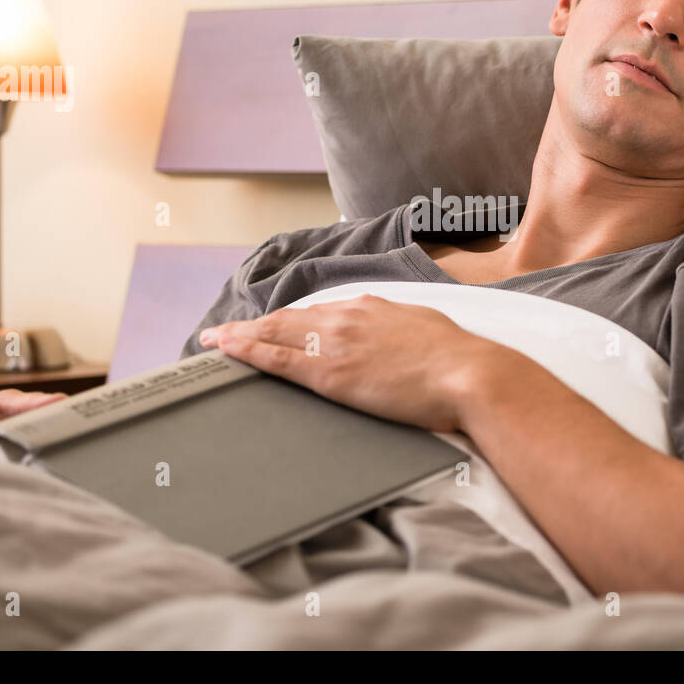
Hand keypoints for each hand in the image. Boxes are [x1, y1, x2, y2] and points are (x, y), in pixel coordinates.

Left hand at [198, 294, 498, 432]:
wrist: (470, 375)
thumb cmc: (460, 361)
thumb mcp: (427, 332)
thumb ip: (402, 331)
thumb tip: (397, 339)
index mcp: (372, 308)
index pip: (318, 312)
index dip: (290, 319)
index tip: (272, 325)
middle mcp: (347, 317)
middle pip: (287, 319)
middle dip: (253, 326)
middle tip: (223, 332)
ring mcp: (336, 342)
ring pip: (274, 334)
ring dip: (240, 336)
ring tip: (213, 341)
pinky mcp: (330, 373)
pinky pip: (277, 359)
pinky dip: (246, 352)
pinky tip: (226, 350)